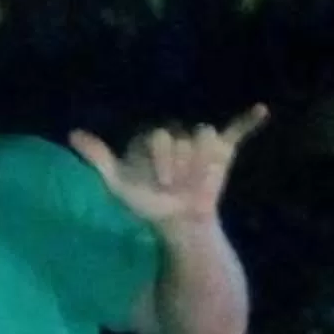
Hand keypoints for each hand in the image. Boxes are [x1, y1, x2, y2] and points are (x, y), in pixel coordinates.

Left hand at [69, 105, 268, 230]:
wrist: (177, 223)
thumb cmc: (145, 203)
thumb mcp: (117, 183)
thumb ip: (98, 158)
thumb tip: (72, 133)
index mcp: (152, 137)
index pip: (158, 136)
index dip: (159, 161)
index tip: (159, 183)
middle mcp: (177, 134)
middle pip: (180, 136)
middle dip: (178, 165)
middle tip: (174, 186)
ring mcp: (200, 142)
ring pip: (203, 135)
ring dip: (199, 161)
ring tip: (192, 182)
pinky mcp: (223, 151)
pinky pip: (237, 130)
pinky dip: (249, 120)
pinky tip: (261, 110)